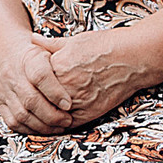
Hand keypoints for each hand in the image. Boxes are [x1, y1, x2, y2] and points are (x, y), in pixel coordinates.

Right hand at [0, 35, 80, 133]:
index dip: (55, 92)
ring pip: (22, 114)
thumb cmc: (35, 55)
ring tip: (58, 127)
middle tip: (67, 120)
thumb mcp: (50, 49)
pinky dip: (30, 129)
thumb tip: (88, 66)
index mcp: (28, 58)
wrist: (8, 54)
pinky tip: (44, 128)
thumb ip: (65, 57)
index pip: (40, 75)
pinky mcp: (0, 103)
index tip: (69, 104)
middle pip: (30, 99)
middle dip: (52, 115)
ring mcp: (4, 90)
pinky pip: (13, 122)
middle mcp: (13, 75)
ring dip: (43, 125)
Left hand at [30, 28, 155, 125]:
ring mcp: (77, 102)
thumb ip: (50, 44)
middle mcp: (64, 87)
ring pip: (50, 115)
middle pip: (39, 100)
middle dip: (34, 100)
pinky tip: (58, 117)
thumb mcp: (74, 41)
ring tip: (42, 110)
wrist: (132, 58)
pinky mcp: (89, 114)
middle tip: (30, 99)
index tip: (30, 82)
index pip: (32, 81)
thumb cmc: (105, 46)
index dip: (30, 82)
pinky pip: (67, 123)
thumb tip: (32, 39)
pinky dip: (60, 122)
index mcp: (57, 68)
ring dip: (45, 114)